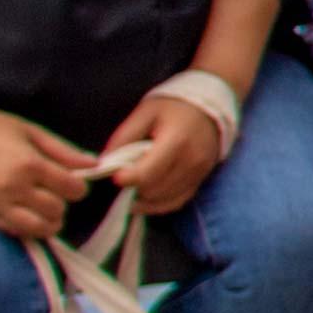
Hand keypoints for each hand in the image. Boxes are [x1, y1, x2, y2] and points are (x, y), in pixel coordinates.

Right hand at [0, 96, 98, 244]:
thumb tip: (94, 164)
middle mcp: (14, 188)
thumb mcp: (30, 131)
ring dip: (47, 221)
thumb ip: (63, 151)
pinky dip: (26, 227)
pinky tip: (26, 213)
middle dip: (62, 202)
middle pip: (57, 211)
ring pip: (37, 229)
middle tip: (56, 192)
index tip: (72, 180)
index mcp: (30, 165)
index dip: (78, 186)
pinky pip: (13, 231)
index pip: (72, 190)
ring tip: (45, 207)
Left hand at [97, 85, 234, 219]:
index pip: (148, 172)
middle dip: (133, 188)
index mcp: (177, 141)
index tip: (115, 178)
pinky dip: (156, 205)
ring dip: (143, 198)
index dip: (128, 178)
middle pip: (153, 189)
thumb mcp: (145, 113)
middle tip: (121, 179)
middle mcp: (191, 161)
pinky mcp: (200, 181)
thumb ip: (124, 137)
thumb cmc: (173, 107)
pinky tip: (143, 199)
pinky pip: (176, 202)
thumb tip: (103, 163)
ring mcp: (198, 173)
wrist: (210, 109)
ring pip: (163, 199)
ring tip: (131, 187)